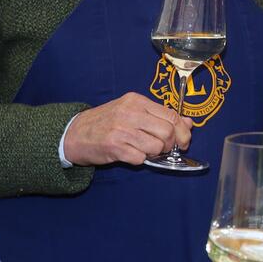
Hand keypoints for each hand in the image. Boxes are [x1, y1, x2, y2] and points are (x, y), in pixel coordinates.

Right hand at [63, 93, 189, 166]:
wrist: (74, 133)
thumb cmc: (106, 122)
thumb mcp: (133, 112)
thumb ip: (159, 116)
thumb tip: (188, 123)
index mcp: (137, 101)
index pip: (171, 115)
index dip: (183, 131)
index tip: (184, 140)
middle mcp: (130, 113)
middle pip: (168, 132)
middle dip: (170, 145)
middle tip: (163, 149)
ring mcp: (122, 130)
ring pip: (156, 147)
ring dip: (155, 154)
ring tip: (143, 150)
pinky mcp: (115, 147)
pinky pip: (141, 159)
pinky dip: (140, 160)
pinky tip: (131, 154)